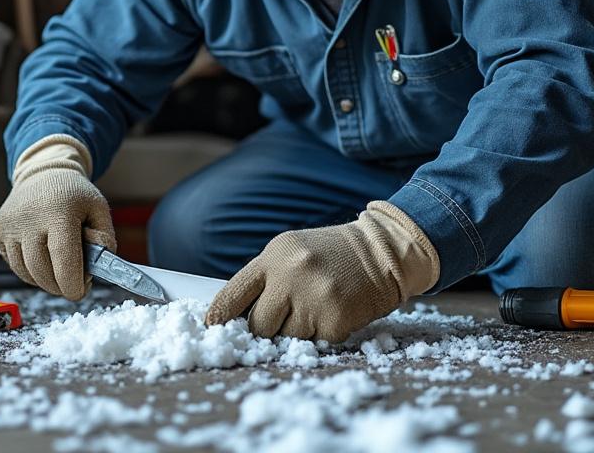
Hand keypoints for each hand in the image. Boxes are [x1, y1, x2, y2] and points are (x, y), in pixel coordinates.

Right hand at [0, 136, 114, 300]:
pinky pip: (15, 266)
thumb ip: (105, 239)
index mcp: (58, 212)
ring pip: (27, 274)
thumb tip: (96, 267)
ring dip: (45, 280)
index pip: (63, 259)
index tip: (80, 291)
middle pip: (43, 273)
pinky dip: (31, 271)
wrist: (42, 174)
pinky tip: (43, 257)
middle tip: (73, 281)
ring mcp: (9, 227)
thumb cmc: (73, 195)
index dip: (72, 284)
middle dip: (60, 286)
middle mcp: (29, 219)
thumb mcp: (98, 209)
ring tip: (59, 267)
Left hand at [204, 202, 438, 342]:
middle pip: (258, 326)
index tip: (212, 328)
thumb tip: (235, 316)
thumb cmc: (331, 255)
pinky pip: (315, 342)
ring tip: (316, 306)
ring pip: (286, 338)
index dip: (219, 316)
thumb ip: (265, 279)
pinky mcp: (335, 320)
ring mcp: (313, 299)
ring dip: (297, 331)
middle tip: (288, 313)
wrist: (382, 251)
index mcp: (273, 257)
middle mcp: (290, 276)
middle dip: (267, 327)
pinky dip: (323, 333)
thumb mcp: (291, 252)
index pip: (233, 294)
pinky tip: (335, 312)